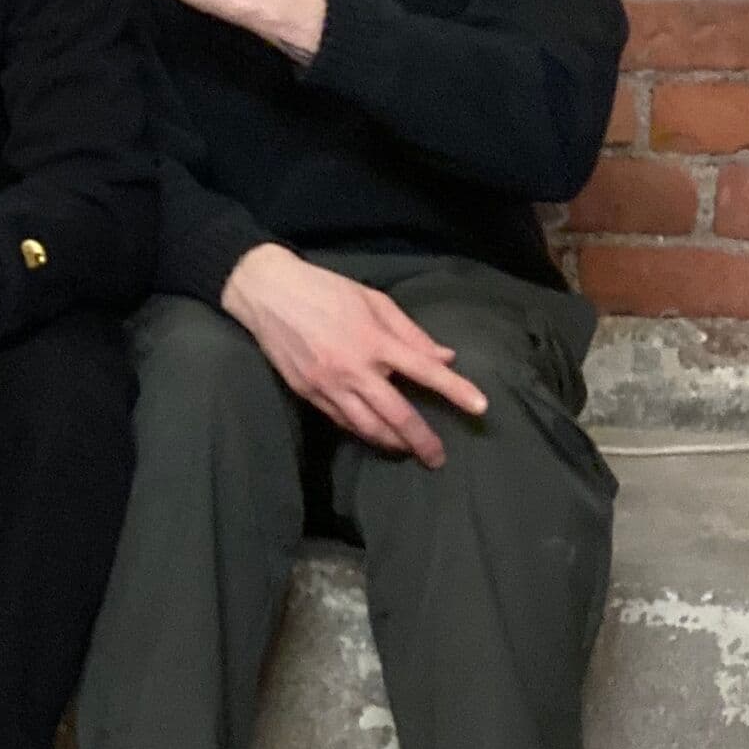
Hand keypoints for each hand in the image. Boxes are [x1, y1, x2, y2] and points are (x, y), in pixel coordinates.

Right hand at [219, 244, 485, 467]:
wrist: (268, 293)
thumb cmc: (325, 289)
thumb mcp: (374, 300)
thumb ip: (410, 332)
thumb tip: (445, 357)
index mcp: (374, 340)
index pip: (425, 370)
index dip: (456, 390)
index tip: (481, 407)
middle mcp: (354, 368)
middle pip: (397, 415)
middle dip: (422, 441)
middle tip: (437, 458)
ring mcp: (328, 385)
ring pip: (367, 427)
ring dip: (392, 443)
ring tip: (407, 450)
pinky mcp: (308, 393)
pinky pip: (341, 421)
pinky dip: (362, 431)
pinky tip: (374, 434)